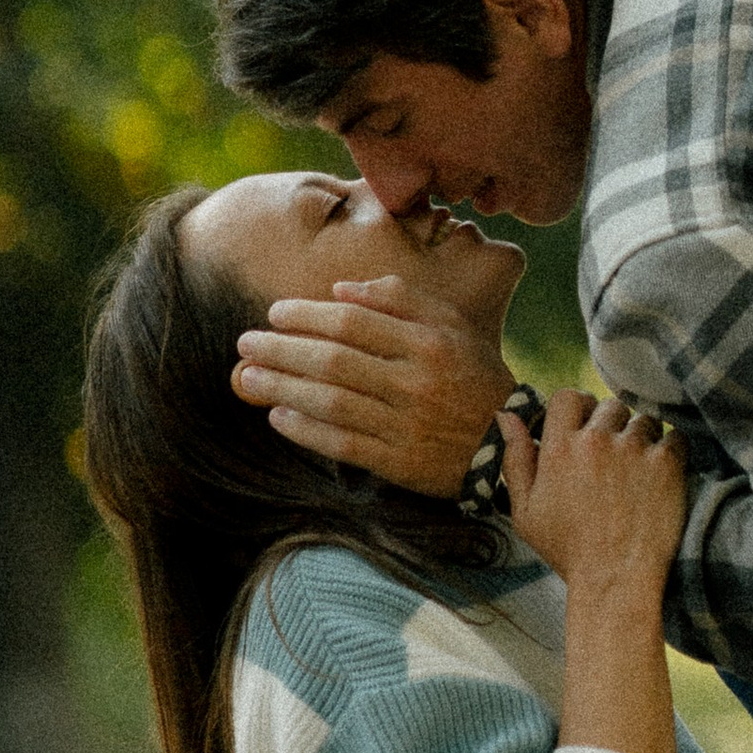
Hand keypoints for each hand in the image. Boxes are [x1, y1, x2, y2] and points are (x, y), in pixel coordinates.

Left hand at [233, 275, 510, 494]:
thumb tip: (341, 289)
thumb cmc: (474, 376)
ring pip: (332, 402)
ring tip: (248, 378)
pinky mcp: (400, 463)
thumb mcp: (452, 324)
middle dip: (282, 350)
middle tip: (246, 343)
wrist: (506, 444)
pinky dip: (308, 431)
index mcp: (428, 342)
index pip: (354, 322)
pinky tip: (279, 417)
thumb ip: (401, 299)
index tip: (275, 314)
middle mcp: (416, 381)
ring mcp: (407, 424)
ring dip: (284, 389)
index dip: (307, 315)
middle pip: (335, 360)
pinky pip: (344, 444)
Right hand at [500, 391, 686, 591]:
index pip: (569, 396)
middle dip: (612, 426)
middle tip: (614, 459)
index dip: (579, 408)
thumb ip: (516, 459)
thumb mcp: (526, 511)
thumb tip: (505, 415)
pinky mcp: (666, 464)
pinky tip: (662, 476)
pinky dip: (672, 451)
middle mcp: (595, 441)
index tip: (585, 429)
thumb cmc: (568, 551)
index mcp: (558, 448)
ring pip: (643, 420)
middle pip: (609, 405)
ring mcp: (633, 450)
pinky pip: (675, 437)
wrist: (615, 582)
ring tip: (638, 472)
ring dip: (642, 439)